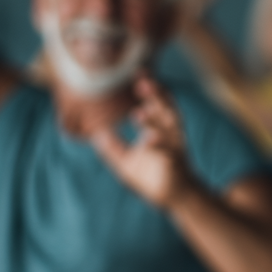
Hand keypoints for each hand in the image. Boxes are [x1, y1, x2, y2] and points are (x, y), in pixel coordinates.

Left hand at [91, 77, 194, 209]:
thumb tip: (96, 133)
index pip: (156, 103)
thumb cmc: (152, 178)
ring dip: (156, 119)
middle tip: (143, 81)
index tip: (139, 73)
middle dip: (156, 95)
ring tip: (140, 112)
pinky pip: (169, 152)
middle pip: (166, 109)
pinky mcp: (176, 165)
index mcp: (160, 129)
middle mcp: (170, 134)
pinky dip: (160, 144)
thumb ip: (112, 147)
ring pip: (169, 129)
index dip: (150, 89)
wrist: (173, 199)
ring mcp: (175, 148)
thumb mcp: (124, 163)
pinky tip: (149, 139)